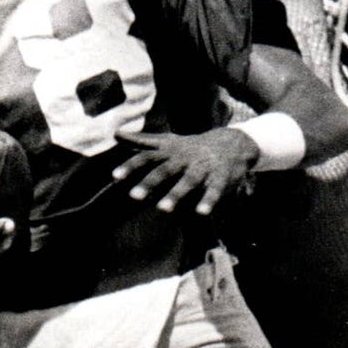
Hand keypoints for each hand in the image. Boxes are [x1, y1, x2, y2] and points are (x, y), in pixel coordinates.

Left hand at [112, 127, 258, 215]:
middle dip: (149, 182)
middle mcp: (184, 159)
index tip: (115, 176)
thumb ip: (142, 141)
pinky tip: (201, 213)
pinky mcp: (221, 178)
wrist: (232, 143)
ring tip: (162, 209)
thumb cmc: (191, 147)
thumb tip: (116, 134)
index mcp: (169, 152)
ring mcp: (203, 168)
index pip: (146, 157)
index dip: (131, 166)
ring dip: (175, 194)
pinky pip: (214, 190)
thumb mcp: (167, 142)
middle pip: (164, 170)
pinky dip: (208, 201)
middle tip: (133, 196)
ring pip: (188, 181)